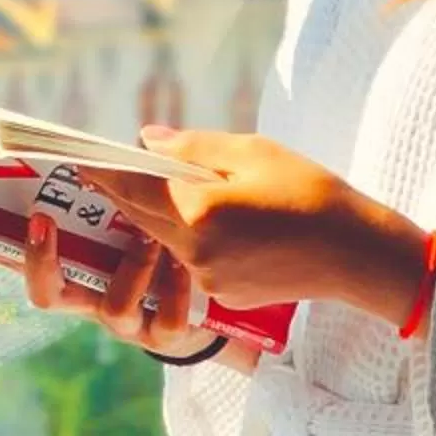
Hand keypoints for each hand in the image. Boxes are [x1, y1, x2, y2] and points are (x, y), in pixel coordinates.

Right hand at [21, 206, 226, 355]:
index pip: (19, 259)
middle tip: (43, 219)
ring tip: (149, 236)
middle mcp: (88, 299)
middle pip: (45, 294)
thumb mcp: (126, 217)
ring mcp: (124, 322)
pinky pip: (165, 321)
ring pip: (114, 307)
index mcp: (70, 268)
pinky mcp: (162, 336)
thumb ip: (108, 191)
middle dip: (42, 260)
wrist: (202, 297)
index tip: (11, 218)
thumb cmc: (153, 242)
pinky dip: (174, 289)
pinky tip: (184, 262)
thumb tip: (100, 150)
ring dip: (132, 268)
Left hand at [76, 126, 433, 326]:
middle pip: (142, 216)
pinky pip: (189, 258)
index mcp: (200, 212)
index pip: (135, 187)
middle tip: (99, 166)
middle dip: (121, 190)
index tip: (78, 156)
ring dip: (152, 213)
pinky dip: (183, 234)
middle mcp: (196, 251)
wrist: (357, 252)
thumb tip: (147, 142)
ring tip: (144, 184)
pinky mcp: (224, 293)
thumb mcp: (252, 152)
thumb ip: (193, 148)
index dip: (104, 170)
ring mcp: (209, 278)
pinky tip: (192, 214)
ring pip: (164, 239)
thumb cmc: (310, 192)